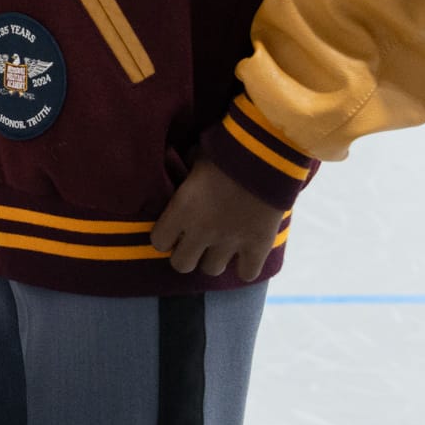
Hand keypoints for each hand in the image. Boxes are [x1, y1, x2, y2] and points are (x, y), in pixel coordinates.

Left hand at [150, 158, 284, 279]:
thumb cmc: (225, 150)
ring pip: (212, 270)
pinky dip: (246, 267)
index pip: (159, 242)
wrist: (265, 154)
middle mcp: (201, 231)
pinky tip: (246, 254)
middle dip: (186, 254)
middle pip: (181, 265)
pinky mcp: (258, 246)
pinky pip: (247, 274)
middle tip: (196, 241)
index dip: (165, 237)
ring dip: (214, 259)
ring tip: (221, 245)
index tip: (174, 229)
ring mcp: (230, 242)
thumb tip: (179, 171)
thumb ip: (184, 174)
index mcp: (181, 210)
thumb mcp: (193, 158)